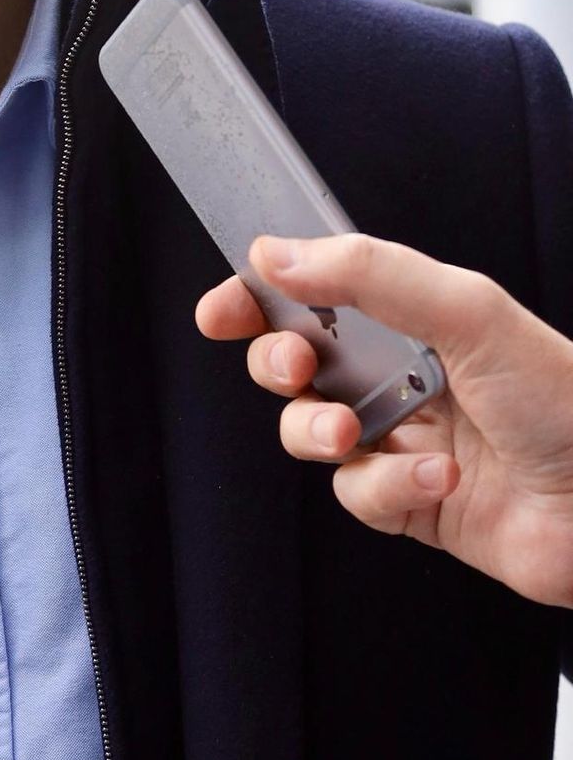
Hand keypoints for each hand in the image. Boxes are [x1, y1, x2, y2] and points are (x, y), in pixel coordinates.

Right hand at [196, 234, 572, 606]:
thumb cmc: (563, 396)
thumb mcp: (467, 309)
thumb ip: (368, 272)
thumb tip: (275, 254)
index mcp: (415, 316)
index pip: (316, 295)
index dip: (259, 300)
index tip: (221, 310)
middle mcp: (403, 374)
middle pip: (295, 364)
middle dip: (276, 364)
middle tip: (294, 367)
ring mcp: (405, 441)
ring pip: (311, 434)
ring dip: (317, 433)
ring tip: (352, 435)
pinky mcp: (414, 504)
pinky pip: (360, 495)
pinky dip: (388, 488)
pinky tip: (437, 481)